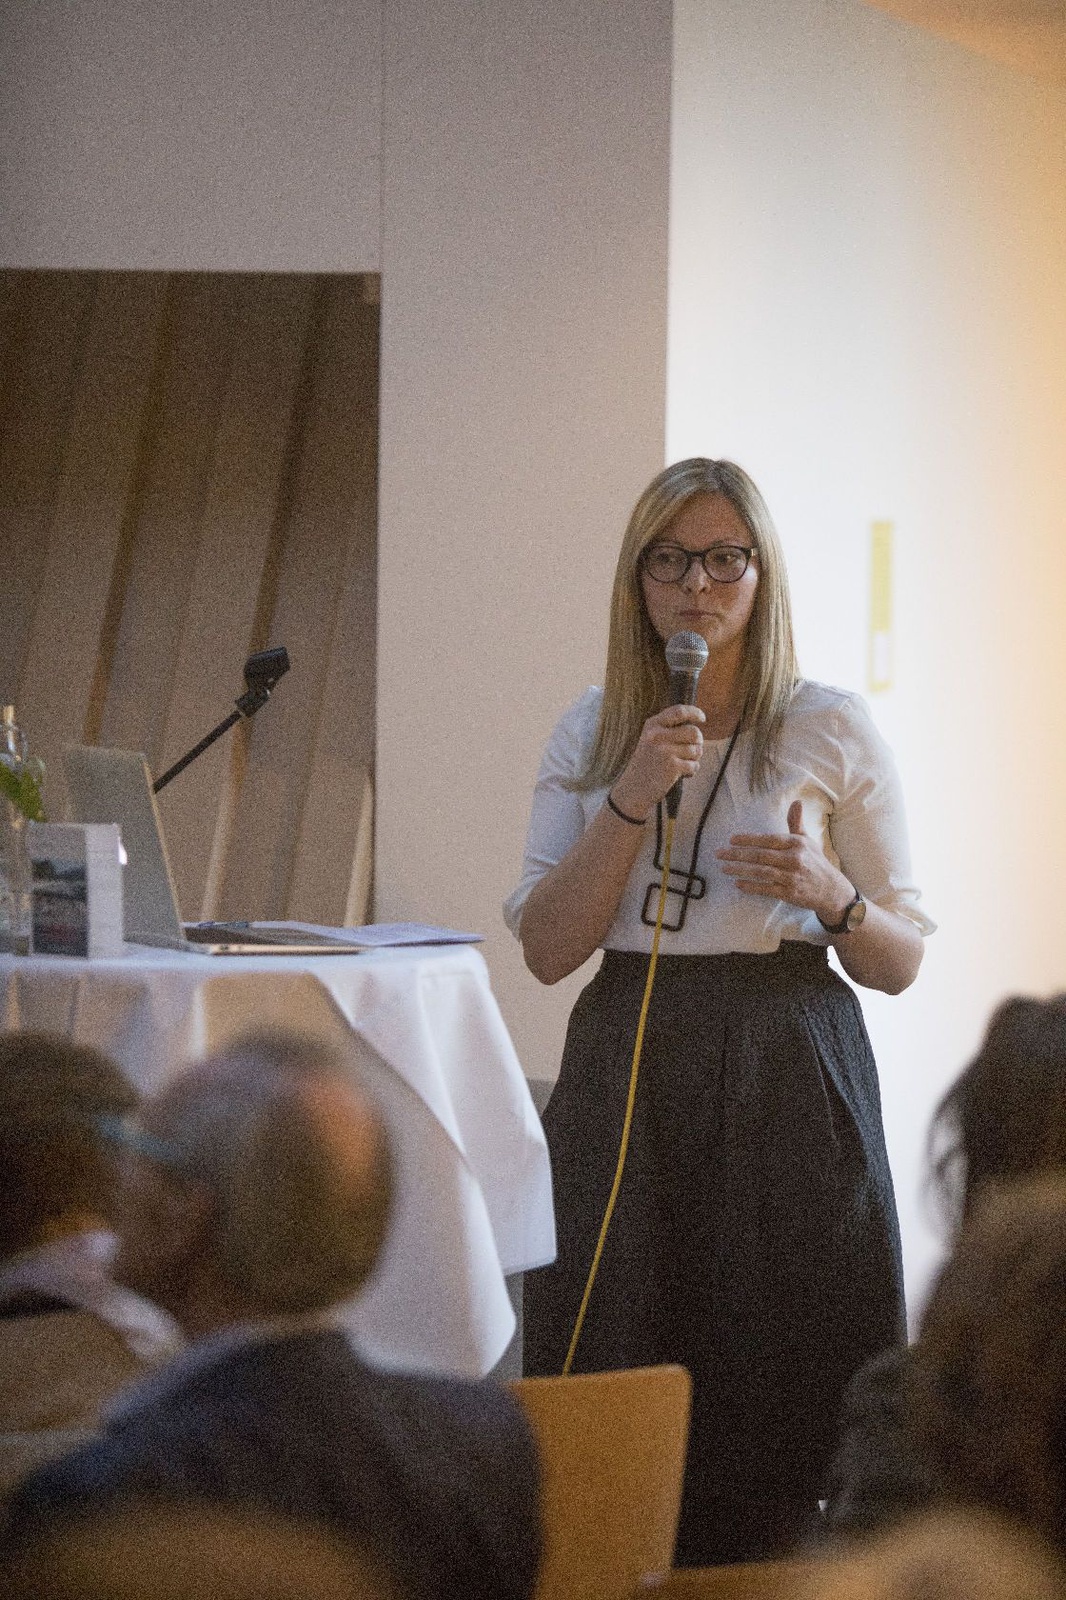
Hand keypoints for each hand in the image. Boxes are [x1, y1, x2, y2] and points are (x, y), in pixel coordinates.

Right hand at [609, 706, 705, 819]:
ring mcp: (665, 750)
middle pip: (694, 732)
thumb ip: (668, 730)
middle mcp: (657, 735)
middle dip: (698, 743)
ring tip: (680, 765)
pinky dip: (691, 771)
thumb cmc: (646, 765)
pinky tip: (680, 774)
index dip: (694, 713)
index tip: (702, 718)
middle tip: (691, 751)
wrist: (632, 789)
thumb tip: (696, 729)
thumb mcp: (650, 740)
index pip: (679, 711)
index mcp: (652, 725)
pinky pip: (694, 765)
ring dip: (693, 759)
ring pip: (696, 750)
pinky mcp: (672, 766)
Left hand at [715, 800, 854, 923]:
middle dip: (737, 854)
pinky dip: (751, 887)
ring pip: (761, 872)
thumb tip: (796, 802)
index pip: (768, 839)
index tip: (731, 839)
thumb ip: (796, 823)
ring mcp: (791, 877)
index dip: (749, 839)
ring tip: (724, 868)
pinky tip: (738, 884)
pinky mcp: (789, 893)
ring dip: (740, 870)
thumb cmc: (815, 862)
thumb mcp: (807, 841)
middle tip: (719, 854)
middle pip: (761, 856)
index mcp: (796, 844)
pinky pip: (766, 889)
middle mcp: (794, 859)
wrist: (832, 891)